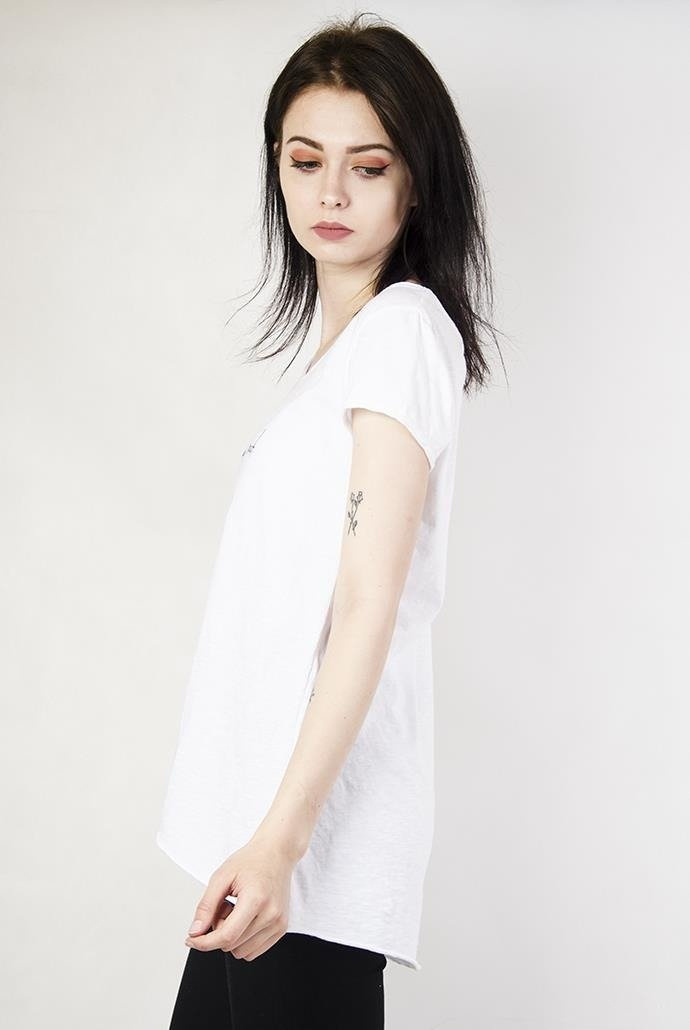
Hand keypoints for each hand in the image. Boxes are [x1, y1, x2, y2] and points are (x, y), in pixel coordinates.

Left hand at [184, 835, 295, 961]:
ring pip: (242, 952)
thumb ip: (206, 906)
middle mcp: (271, 915)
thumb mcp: (221, 877)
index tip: (191, 940)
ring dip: (232, 937)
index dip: (205, 942)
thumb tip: (195, 932)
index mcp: (256, 899)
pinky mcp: (281, 929)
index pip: (227, 936)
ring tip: (236, 910)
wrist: (276, 853)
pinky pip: (253, 951)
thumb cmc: (251, 860)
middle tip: (224, 905)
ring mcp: (278, 923)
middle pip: (231, 945)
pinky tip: (245, 918)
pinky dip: (243, 940)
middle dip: (219, 930)